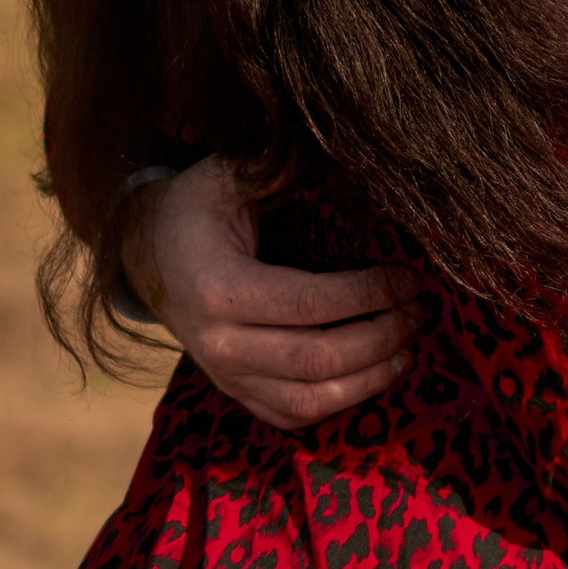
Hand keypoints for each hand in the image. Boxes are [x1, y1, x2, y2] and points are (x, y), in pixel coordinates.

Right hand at [127, 156, 423, 430]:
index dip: (369, 294)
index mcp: (218, 290)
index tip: (408, 277)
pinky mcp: (236, 393)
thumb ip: (277, 167)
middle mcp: (219, 345)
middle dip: (382, 336)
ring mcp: (226, 377)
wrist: (148, 255)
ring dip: (371, 378)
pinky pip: (294, 415)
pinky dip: (341, 400)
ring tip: (409, 345)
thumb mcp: (225, 176)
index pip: (310, 303)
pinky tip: (375, 371)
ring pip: (310, 400)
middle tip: (419, 310)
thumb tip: (343, 153)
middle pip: (317, 360)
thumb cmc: (195, 209)